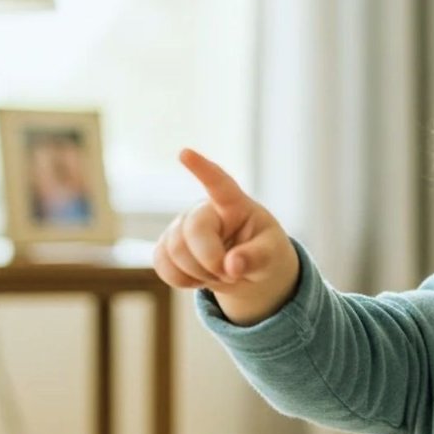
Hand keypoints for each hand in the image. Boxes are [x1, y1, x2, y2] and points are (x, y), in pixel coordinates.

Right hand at [152, 148, 298, 324]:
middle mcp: (204, 210)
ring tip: (220, 274)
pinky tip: (199, 279)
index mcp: (236, 205)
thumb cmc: (264, 254)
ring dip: (198, 273)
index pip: (219, 184)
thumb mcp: (271, 256)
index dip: (202, 169)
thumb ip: (256, 258)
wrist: (248, 272)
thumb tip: (232, 265)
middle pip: (193, 231)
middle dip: (211, 260)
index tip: (185, 153)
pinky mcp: (167, 246)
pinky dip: (181, 280)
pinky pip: (162, 264)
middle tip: (232, 274)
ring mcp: (182, 227)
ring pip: (174, 251)